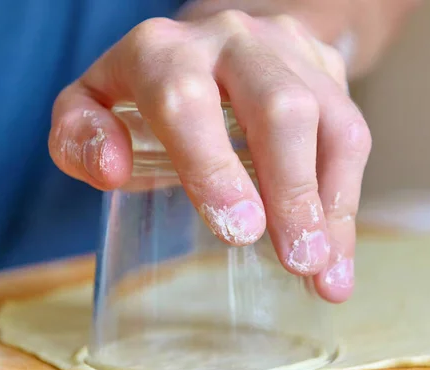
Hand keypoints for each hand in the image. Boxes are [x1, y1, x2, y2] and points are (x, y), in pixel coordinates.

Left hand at [48, 10, 370, 302]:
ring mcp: (286, 49)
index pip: (187, 101)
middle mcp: (230, 38)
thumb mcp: (89, 109)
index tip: (240, 232)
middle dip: (293, 191)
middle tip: (298, 260)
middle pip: (280, 106)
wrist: (204, 51)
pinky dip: (346, 197)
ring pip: (332, 121)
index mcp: (161, 50)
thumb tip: (112, 168)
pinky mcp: (322, 67)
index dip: (212, 167)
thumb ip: (78, 138)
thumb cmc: (142, 95)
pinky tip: (336, 247)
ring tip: (326, 271)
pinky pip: (351, 131)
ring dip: (333, 204)